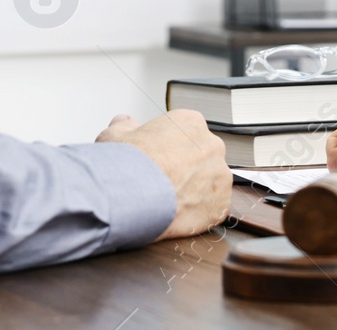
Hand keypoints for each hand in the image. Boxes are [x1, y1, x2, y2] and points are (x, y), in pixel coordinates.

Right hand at [97, 110, 231, 240]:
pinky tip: (178, 215)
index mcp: (191, 123)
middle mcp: (211, 145)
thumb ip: (125, 125)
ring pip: (210, 183)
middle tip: (164, 182)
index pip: (188, 134)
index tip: (159, 160)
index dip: (171, 149)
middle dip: (187, 169)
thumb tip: (124, 122)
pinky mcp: (221, 205)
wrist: (129, 197)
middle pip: (203, 157)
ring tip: (169, 201)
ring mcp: (220, 175)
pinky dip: (199, 213)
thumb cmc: (124, 165)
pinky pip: (214, 208)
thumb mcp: (115, 135)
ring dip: (195, 191)